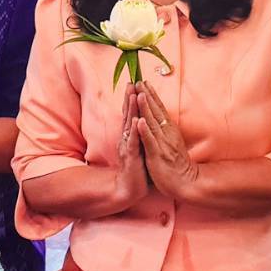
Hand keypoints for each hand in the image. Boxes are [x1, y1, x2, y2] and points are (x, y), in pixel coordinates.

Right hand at [113, 87, 148, 208]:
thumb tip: (144, 120)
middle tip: (131, 82)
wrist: (130, 188)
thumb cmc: (137, 168)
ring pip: (130, 125)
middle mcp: (127, 138)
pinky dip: (135, 132)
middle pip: (128, 115)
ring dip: (131, 110)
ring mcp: (128, 147)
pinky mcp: (132, 157)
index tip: (135, 83)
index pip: (131, 113)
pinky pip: (133, 142)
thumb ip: (140, 134)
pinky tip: (136, 122)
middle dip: (129, 98)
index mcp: (131, 135)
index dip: (132, 99)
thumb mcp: (140, 147)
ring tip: (133, 95)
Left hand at [133, 83, 202, 202]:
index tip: (144, 81)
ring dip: (146, 108)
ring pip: (152, 122)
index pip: (159, 109)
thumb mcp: (171, 142)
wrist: (186, 182)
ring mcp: (162, 143)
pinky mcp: (157, 155)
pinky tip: (140, 121)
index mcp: (168, 130)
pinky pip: (150, 141)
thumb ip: (165, 130)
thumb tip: (160, 117)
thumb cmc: (176, 164)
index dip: (151, 95)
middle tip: (139, 81)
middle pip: (155, 111)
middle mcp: (166, 133)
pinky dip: (145, 131)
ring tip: (139, 94)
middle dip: (147, 96)